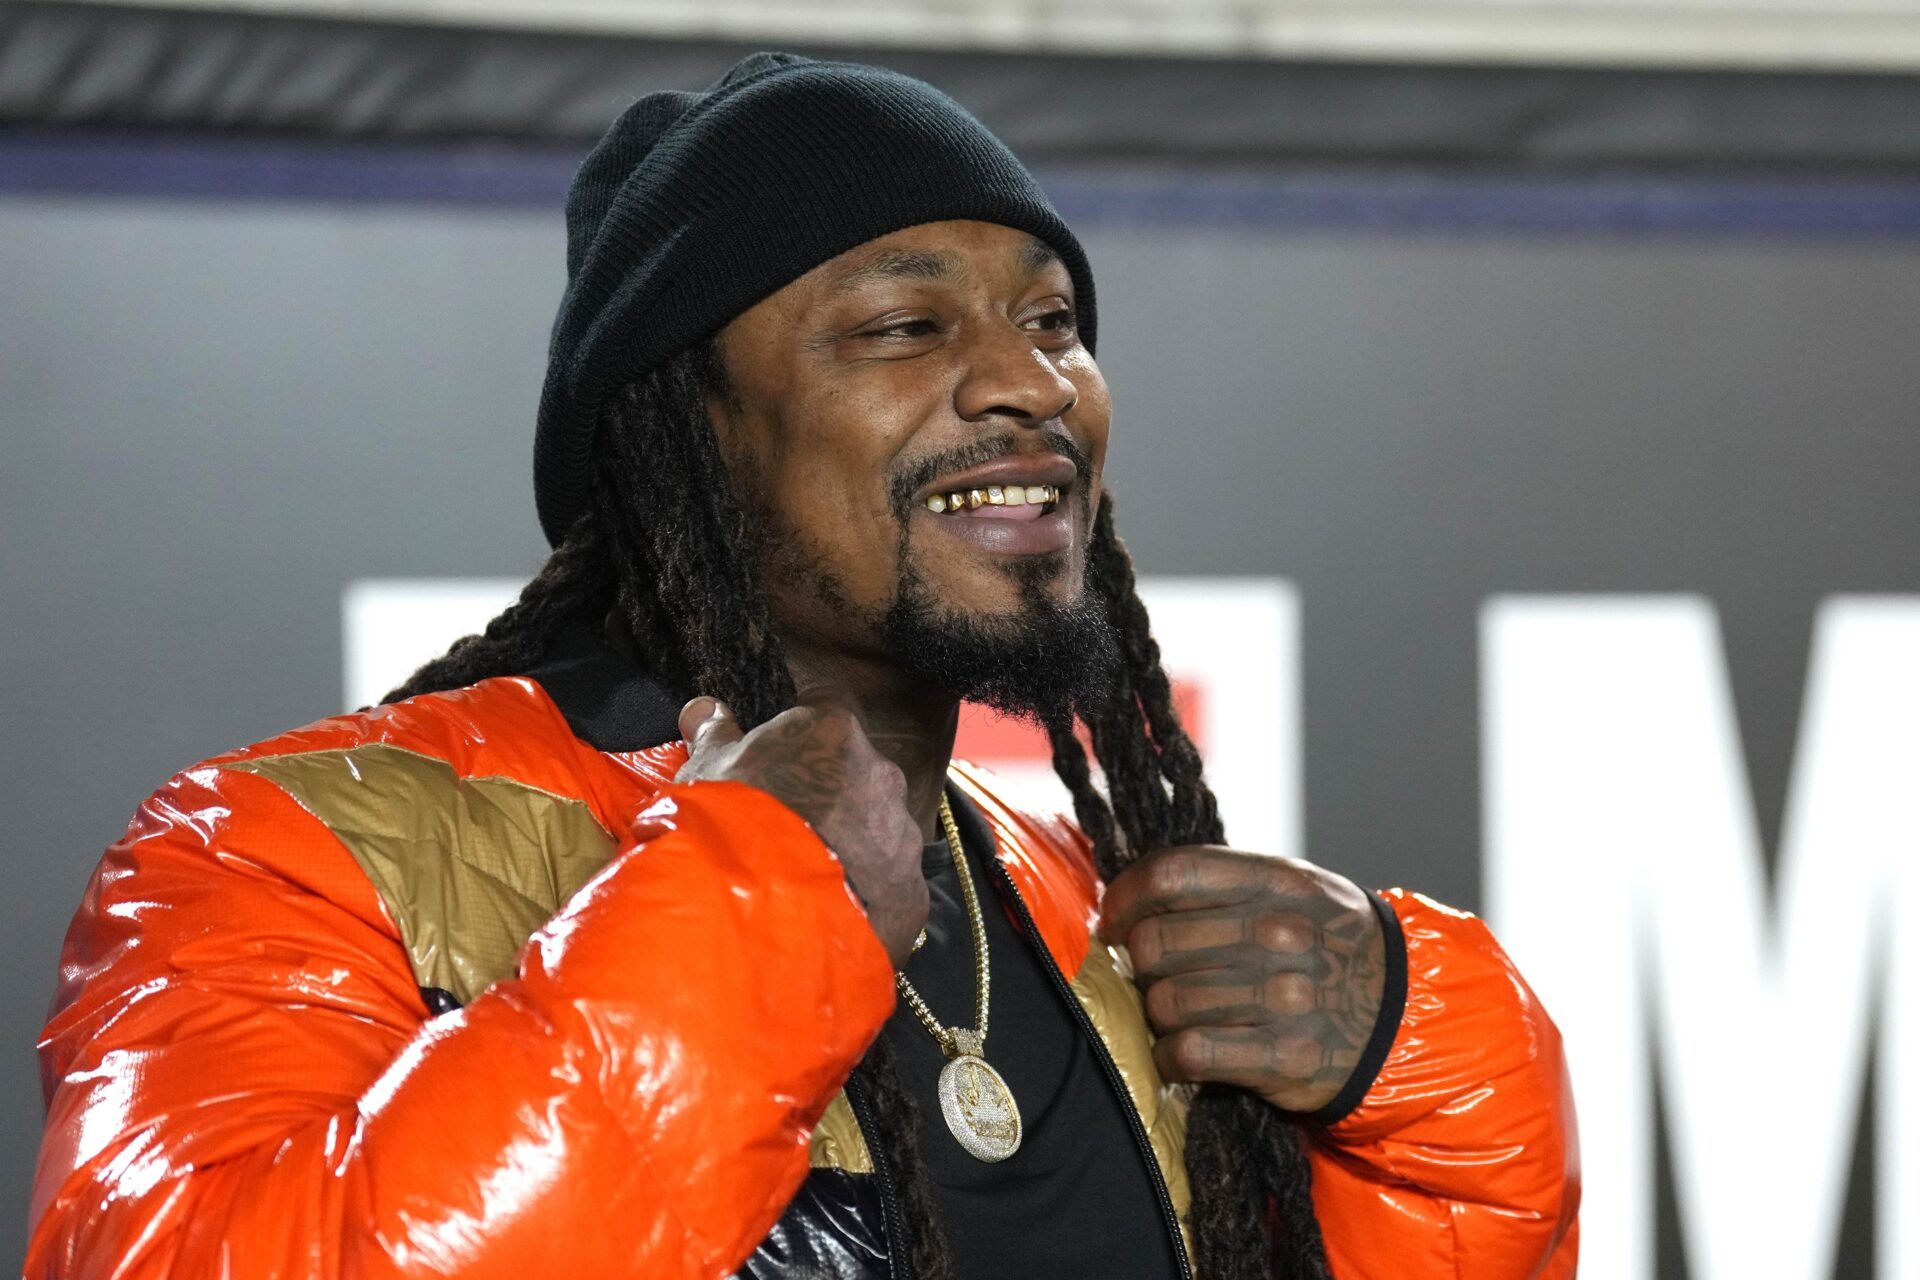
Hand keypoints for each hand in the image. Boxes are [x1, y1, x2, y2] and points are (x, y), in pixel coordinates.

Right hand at [675, 696, 927, 966]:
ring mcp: (902, 834)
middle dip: (827, 793)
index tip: (776, 759)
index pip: (824, 711)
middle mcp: (882, 774)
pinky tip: (829, 908)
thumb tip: (703, 709)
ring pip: (878, 831)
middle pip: (856, 774)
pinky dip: (864, 894)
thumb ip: (713, 735)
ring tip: (804, 873)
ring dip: (849, 844)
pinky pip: (889, 884)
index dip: (798, 737)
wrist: (761, 915)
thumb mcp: (707, 773)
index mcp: (835, 731)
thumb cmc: (731, 826)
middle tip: (787, 821)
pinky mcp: (910, 891)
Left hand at [1098, 846, 1384, 1113]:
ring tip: (1176, 1015)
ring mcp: (1283, 997)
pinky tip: (1182, 1054)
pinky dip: (1170, 1058)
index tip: (1114, 919)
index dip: (1124, 897)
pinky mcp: (1282, 1057)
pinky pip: (1188, 1054)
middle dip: (1136, 964)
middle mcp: (1280, 935)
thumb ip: (1224, 883)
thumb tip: (1131, 895)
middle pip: (1156, 942)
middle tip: (1148, 975)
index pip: (1170, 875)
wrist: (1406, 1015)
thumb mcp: (1294, 890)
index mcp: (1277, 882)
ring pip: (1164, 1002)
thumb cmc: (1329, 945)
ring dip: (1156, 1014)